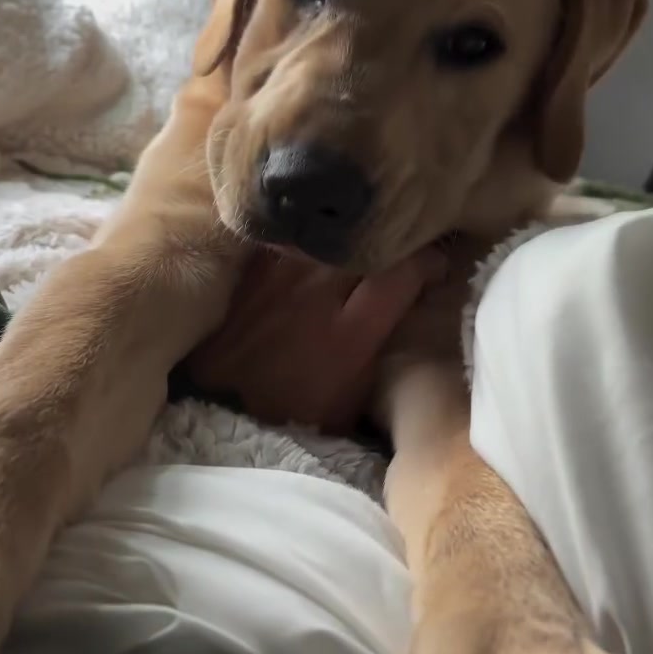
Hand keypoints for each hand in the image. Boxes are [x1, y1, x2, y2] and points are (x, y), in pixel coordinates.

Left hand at [186, 246, 445, 434]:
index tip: (437, 264)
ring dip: (352, 238)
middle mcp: (316, 296)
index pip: (402, 275)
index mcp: (347, 336)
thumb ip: (377, 360)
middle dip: (394, 242)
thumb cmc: (289, 415)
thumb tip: (405, 323)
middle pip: (368, 246)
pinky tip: (320, 245)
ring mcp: (281, 277)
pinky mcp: (253, 269)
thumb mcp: (347, 406)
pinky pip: (292, 240)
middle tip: (406, 245)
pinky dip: (312, 240)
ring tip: (364, 240)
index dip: (428, 263)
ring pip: (331, 237)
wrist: (215, 407)